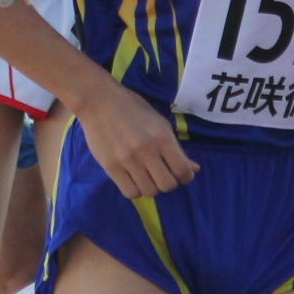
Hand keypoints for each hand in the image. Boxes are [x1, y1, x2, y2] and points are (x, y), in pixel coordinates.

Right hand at [75, 79, 197, 198]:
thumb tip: (194, 170)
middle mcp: (146, 150)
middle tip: (162, 174)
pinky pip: (130, 192)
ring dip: (151, 187)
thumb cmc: (132, 108)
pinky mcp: (110, 167)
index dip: (186, 177)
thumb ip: (176, 148)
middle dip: (168, 183)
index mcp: (162, 137)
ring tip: (146, 176)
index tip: (180, 174)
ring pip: (149, 192)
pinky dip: (135, 190)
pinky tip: (133, 179)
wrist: (98, 101)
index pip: (182, 170)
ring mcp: (127, 160)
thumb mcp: (159, 123)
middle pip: (167, 185)